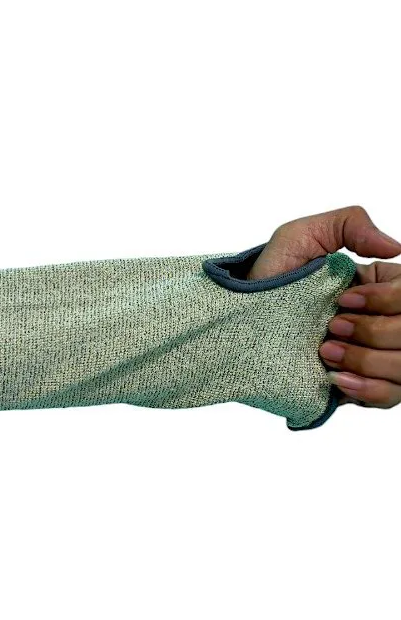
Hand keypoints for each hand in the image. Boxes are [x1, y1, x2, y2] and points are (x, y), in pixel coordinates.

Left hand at [247, 205, 400, 409]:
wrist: (235, 319)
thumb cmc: (266, 275)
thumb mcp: (300, 236)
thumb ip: (349, 223)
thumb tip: (395, 247)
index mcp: (378, 287)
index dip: (387, 300)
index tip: (344, 299)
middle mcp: (379, 321)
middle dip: (373, 332)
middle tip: (331, 326)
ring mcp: (370, 355)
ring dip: (369, 361)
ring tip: (324, 351)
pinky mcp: (355, 385)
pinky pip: (388, 396)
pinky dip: (368, 390)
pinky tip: (336, 378)